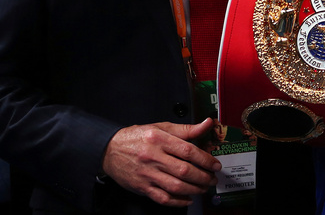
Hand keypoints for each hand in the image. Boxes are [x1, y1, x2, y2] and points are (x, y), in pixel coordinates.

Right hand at [101, 118, 221, 206]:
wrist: (109, 150)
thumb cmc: (137, 137)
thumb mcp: (161, 127)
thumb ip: (186, 129)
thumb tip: (208, 123)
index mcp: (159, 139)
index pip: (188, 150)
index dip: (205, 159)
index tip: (215, 164)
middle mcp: (153, 157)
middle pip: (184, 170)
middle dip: (203, 177)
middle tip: (212, 178)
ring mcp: (147, 174)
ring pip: (175, 186)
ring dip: (194, 189)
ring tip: (204, 188)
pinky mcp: (142, 187)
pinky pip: (163, 198)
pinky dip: (178, 201)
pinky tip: (187, 199)